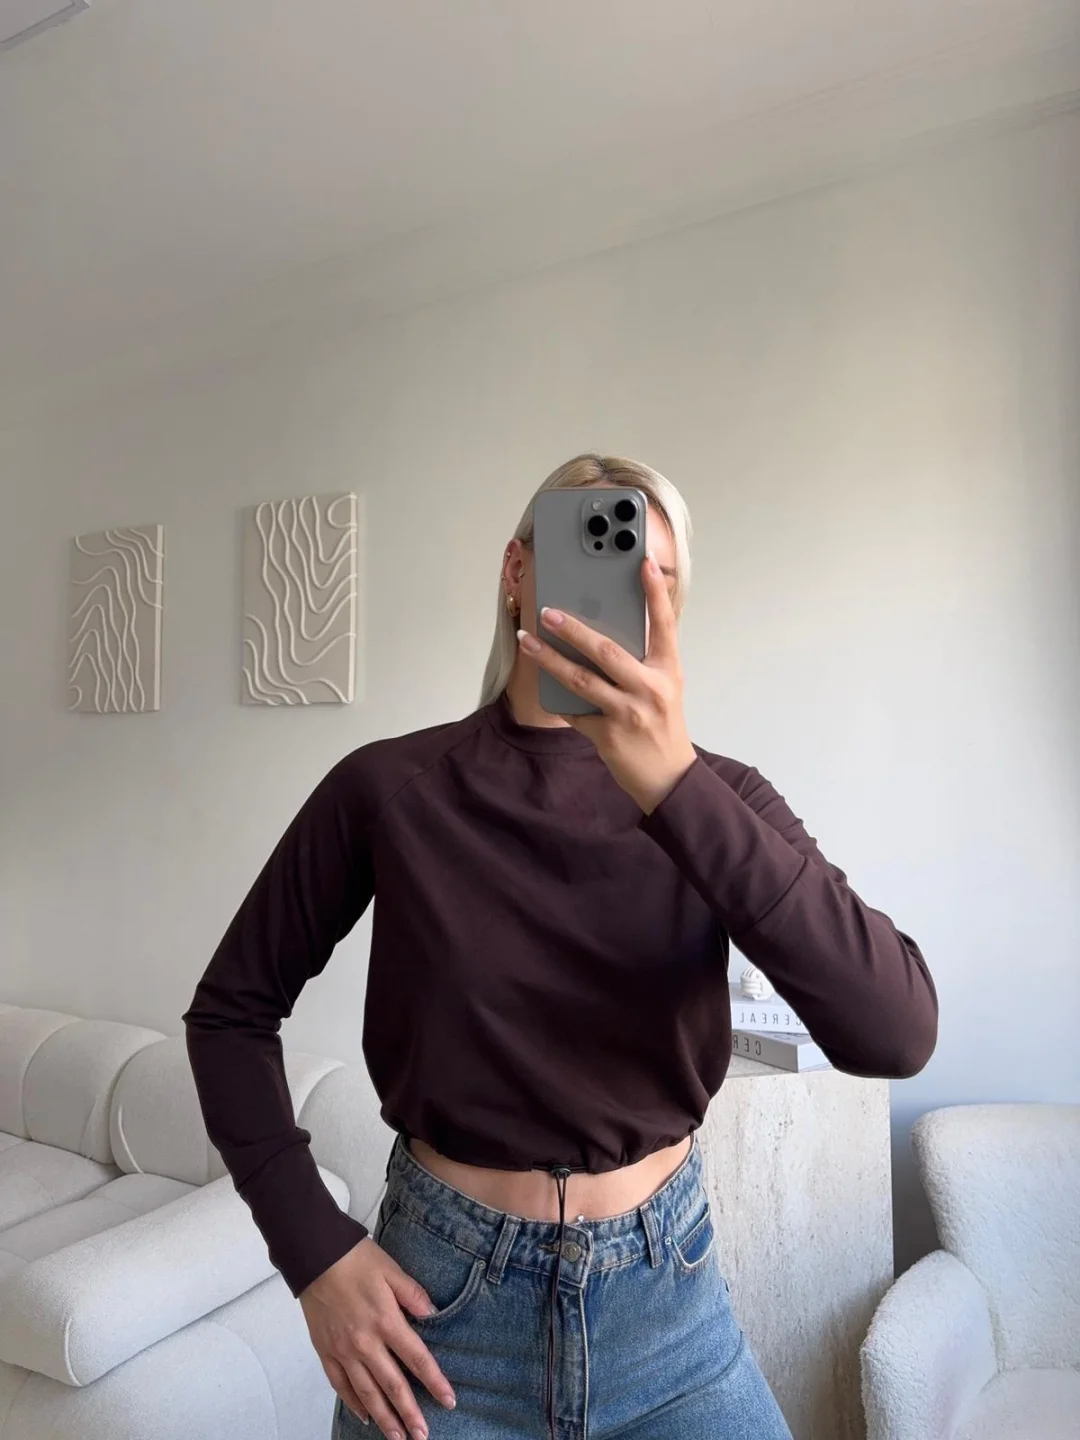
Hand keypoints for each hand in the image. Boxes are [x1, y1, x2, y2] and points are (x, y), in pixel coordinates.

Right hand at [300, 1236, 455, 1439]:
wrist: (315, 1256)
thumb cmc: (355, 1259)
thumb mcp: (392, 1270)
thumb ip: (413, 1294)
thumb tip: (433, 1314)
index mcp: (386, 1321)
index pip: (417, 1359)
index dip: (435, 1382)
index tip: (449, 1401)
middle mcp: (365, 1342)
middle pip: (392, 1386)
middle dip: (410, 1414)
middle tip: (423, 1436)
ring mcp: (343, 1350)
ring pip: (367, 1393)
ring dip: (384, 1418)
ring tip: (398, 1437)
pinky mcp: (325, 1351)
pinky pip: (341, 1385)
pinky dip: (353, 1403)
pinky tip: (365, 1416)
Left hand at [517, 552, 696, 813]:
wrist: (668, 778)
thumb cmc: (663, 725)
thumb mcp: (664, 686)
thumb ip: (643, 659)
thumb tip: (603, 629)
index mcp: (667, 671)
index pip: (664, 624)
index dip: (655, 592)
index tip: (644, 563)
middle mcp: (650, 689)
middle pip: (608, 651)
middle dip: (574, 629)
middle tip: (548, 611)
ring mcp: (628, 713)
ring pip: (581, 680)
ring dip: (549, 658)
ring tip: (527, 640)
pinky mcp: (608, 735)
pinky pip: (574, 711)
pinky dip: (556, 697)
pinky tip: (540, 681)